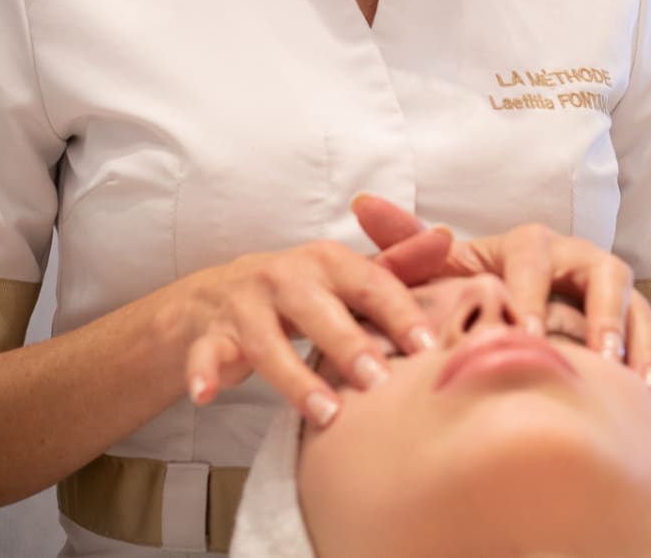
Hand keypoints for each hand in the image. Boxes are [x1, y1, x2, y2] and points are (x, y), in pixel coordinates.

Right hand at [181, 229, 451, 427]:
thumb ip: (398, 264)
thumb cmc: (303, 291)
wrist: (222, 295)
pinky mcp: (211, 334)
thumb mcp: (348, 275)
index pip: (369, 283)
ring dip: (295, 378)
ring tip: (325, 413)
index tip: (428, 348)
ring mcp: (245, 305)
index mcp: (326, 260)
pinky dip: (203, 372)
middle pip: (318, 311)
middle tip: (378, 381)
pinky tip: (206, 393)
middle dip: (349, 344)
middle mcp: (284, 276)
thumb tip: (448, 238)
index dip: (399, 314)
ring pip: (267, 342)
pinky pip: (206, 353)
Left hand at [351, 194, 650, 395]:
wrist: (547, 320)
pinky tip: (644, 392)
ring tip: (611, 365)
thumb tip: (361, 202)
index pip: (530, 254)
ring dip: (620, 328)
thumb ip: (409, 246)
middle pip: (592, 268)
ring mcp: (609, 285)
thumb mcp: (449, 271)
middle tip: (571, 351)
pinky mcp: (638, 313)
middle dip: (585, 309)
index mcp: (528, 247)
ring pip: (626, 295)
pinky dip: (649, 357)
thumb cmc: (486, 294)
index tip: (522, 330)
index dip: (528, 288)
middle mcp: (574, 258)